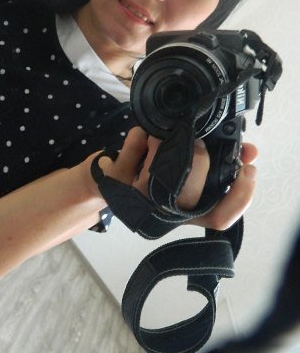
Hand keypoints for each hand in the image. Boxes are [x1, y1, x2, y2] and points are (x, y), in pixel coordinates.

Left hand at [94, 127, 256, 230]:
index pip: (219, 219)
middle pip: (191, 197)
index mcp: (184, 213)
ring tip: (167, 133)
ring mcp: (137, 201)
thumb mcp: (182, 175)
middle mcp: (163, 213)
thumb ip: (216, 165)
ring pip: (160, 177)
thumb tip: (249, 151)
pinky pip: (131, 153)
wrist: (104, 180)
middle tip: (199, 142)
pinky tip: (142, 135)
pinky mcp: (115, 184)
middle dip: (200, 162)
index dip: (239, 199)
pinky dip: (137, 138)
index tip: (248, 171)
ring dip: (167, 145)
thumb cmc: (149, 174)